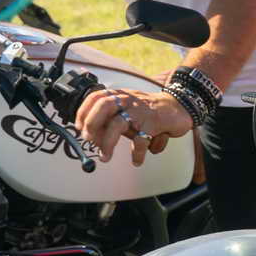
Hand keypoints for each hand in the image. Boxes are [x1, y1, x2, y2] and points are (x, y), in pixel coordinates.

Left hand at [75, 87, 193, 165]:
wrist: (175, 107)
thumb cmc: (147, 111)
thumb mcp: (126, 109)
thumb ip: (110, 118)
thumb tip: (91, 135)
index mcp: (119, 95)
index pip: (95, 97)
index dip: (83, 112)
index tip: (79, 127)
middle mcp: (127, 100)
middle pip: (103, 106)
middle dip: (92, 124)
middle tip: (89, 140)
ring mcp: (139, 111)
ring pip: (118, 124)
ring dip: (108, 143)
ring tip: (105, 157)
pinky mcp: (153, 123)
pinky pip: (141, 140)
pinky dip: (137, 154)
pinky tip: (137, 160)